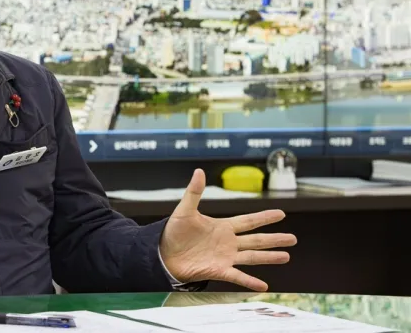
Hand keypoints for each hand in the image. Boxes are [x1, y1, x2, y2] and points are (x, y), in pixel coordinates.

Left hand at [160, 169, 296, 290]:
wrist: (162, 253)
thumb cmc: (172, 232)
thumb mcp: (184, 210)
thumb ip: (194, 192)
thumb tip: (198, 170)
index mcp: (222, 227)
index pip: (248, 221)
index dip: (264, 217)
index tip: (281, 213)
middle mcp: (227, 242)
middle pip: (256, 239)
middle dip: (274, 239)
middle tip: (294, 239)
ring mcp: (225, 257)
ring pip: (252, 257)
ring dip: (269, 257)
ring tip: (287, 256)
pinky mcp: (218, 270)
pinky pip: (238, 276)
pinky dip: (250, 281)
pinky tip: (263, 285)